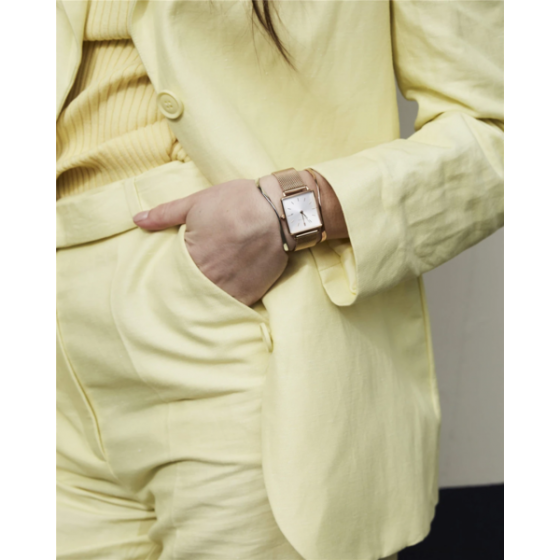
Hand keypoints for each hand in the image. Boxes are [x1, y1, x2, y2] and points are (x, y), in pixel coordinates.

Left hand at [133, 178, 288, 305]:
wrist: (279, 211)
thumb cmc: (237, 202)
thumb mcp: (196, 202)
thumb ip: (165, 214)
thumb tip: (136, 219)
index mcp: (192, 258)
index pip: (172, 279)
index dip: (170, 280)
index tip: (165, 284)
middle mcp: (210, 279)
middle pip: (190, 295)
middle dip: (185, 294)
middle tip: (181, 298)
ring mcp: (232, 289)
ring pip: (211, 305)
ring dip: (205, 304)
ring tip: (200, 302)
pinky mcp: (253, 294)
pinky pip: (234, 308)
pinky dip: (227, 307)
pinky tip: (223, 301)